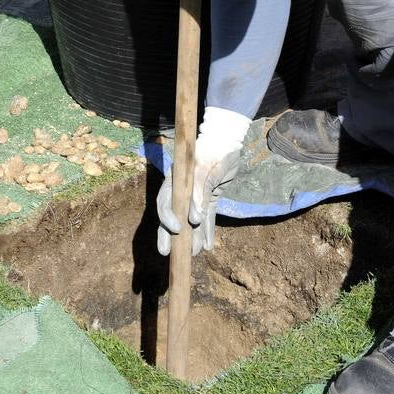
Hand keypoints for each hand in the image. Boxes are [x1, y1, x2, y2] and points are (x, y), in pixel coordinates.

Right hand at [156, 107, 250, 255]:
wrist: (227, 141)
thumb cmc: (214, 152)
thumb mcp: (206, 170)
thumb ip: (199, 193)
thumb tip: (193, 219)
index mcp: (176, 182)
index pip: (166, 202)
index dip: (167, 217)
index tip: (176, 229)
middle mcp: (183, 190)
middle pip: (173, 216)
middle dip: (169, 235)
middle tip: (167, 253)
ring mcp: (197, 195)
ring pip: (191, 220)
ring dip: (193, 236)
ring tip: (197, 251)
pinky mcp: (210, 198)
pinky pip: (208, 218)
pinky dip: (208, 231)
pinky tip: (208, 245)